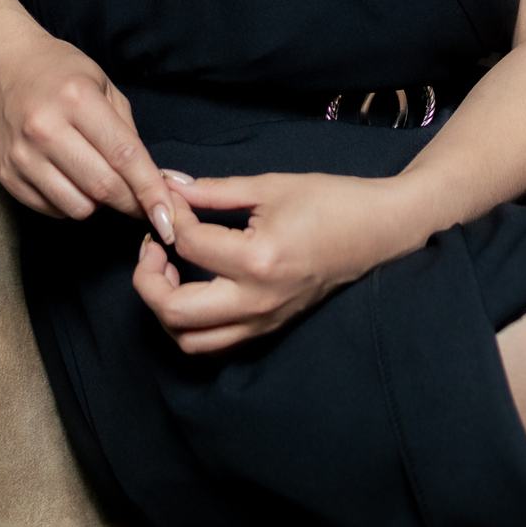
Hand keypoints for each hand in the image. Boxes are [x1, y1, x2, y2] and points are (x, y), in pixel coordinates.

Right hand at [0, 19, 176, 240]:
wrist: (5, 67)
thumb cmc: (62, 73)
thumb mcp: (105, 87)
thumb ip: (130, 134)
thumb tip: (161, 183)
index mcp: (77, 99)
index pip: (124, 155)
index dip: (150, 189)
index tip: (168, 216)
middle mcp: (45, 128)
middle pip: (102, 186)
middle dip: (132, 203)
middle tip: (144, 204)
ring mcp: (22, 155)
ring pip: (77, 206)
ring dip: (99, 203)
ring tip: (97, 177)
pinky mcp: (7, 175)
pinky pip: (52, 210)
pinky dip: (70, 203)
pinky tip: (71, 178)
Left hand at [132, 170, 422, 353]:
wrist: (379, 230)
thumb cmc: (331, 200)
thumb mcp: (270, 186)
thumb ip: (214, 191)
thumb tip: (169, 185)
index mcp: (257, 260)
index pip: (187, 246)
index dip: (168, 217)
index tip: (168, 197)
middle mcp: (256, 301)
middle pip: (174, 312)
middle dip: (147, 279)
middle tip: (152, 246)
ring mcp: (264, 321)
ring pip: (190, 340)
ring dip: (165, 309)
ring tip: (168, 270)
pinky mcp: (269, 328)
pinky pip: (216, 341)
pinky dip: (191, 321)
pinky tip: (194, 285)